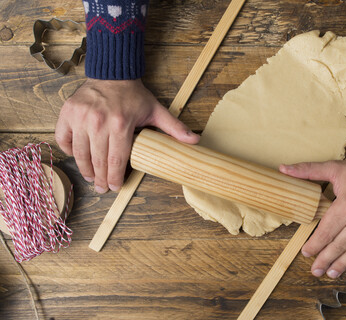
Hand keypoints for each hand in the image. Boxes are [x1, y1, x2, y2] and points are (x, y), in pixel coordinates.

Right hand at [56, 78, 198, 192]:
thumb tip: (195, 141)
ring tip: (90, 178)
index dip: (114, 178)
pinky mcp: (68, 113)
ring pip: (80, 153)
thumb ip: (174, 128)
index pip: (116, 160)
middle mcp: (98, 122)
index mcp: (121, 124)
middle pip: (97, 161)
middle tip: (101, 188)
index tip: (114, 187)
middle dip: (99, 179)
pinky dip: (68, 150)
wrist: (113, 73)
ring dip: (84, 169)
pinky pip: (64, 138)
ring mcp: (80, 118)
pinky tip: (77, 157)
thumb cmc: (134, 95)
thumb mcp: (156, 110)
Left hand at [279, 158, 345, 278]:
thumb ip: (308, 170)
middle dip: (324, 260)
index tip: (306, 253)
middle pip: (339, 246)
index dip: (314, 245)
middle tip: (315, 271)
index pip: (326, 232)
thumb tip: (282, 169)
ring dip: (342, 265)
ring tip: (331, 272)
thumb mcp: (335, 167)